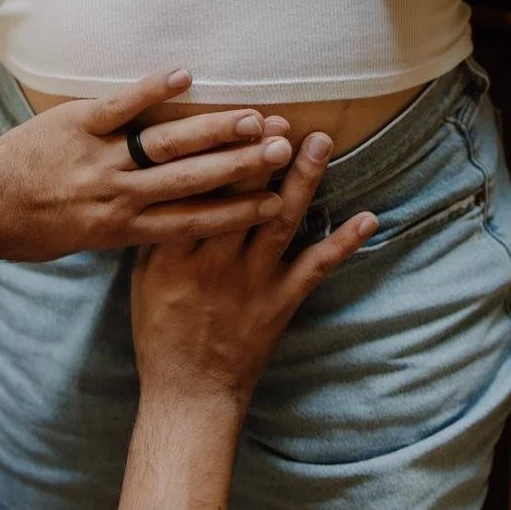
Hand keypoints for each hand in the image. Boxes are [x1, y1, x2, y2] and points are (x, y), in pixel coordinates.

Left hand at [0, 68, 294, 260]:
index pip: (193, 221)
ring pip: (166, 143)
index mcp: (123, 228)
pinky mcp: (77, 123)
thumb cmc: (29, 231)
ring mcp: (99, 157)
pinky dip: (152, 89)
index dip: (238, 211)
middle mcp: (118, 195)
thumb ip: (126, 227)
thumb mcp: (84, 243)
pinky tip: (185, 75)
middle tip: (282, 150)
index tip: (276, 202)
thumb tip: (165, 222)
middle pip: (192, 179)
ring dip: (212, 129)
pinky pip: (121, 105)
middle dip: (241, 166)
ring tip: (252, 117)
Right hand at [131, 134, 377, 416]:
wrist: (190, 391)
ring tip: (320, 142)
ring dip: (304, 179)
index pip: (198, 189)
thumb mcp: (143, 276)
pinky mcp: (281, 301)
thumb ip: (159, 231)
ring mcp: (252, 281)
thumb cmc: (160, 331)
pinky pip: (316, 267)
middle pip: (241, 196)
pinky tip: (368, 217)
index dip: (219, 151)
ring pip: (279, 219)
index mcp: (175, 249)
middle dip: (263, 154)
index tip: (237, 119)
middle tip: (281, 118)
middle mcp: (214, 260)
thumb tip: (172, 182)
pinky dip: (343, 242)